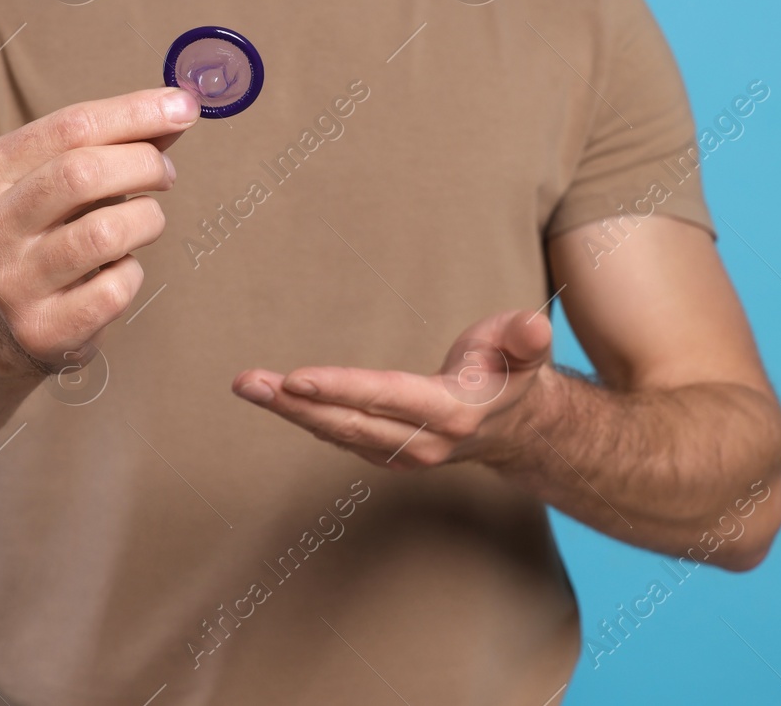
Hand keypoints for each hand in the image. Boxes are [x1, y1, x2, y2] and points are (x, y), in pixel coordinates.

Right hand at [0, 87, 198, 370]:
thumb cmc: (42, 231)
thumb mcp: (54, 178)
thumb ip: (111, 142)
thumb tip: (176, 109)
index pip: (70, 126)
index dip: (135, 113)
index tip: (183, 108)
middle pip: (81, 173)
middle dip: (143, 163)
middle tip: (166, 172)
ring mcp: (13, 282)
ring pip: (103, 233)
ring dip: (146, 219)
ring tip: (147, 220)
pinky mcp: (43, 328)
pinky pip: (114, 289)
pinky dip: (132, 273)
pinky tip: (119, 270)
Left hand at [232, 309, 554, 470]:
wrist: (516, 425)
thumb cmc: (511, 370)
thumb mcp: (524, 348)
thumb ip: (525, 338)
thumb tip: (533, 325)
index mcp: (450, 412)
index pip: (386, 398)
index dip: (340, 388)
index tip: (296, 379)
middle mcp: (421, 442)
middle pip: (348, 421)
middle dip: (294, 403)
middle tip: (247, 382)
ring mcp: (401, 454)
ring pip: (336, 432)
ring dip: (288, 411)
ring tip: (247, 385)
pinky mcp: (385, 453)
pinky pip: (338, 435)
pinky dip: (304, 417)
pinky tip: (275, 399)